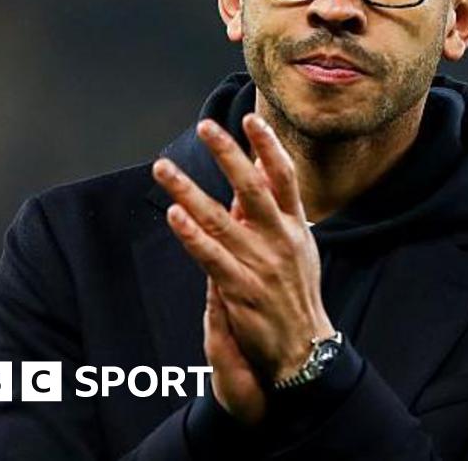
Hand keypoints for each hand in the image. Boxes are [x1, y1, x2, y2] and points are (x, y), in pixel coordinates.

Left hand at [152, 115, 334, 395]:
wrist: (303, 348)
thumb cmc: (296, 293)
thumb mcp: (299, 246)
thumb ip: (279, 209)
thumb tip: (263, 169)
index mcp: (296, 226)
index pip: (284, 177)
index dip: (268, 146)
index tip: (250, 118)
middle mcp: (280, 240)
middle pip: (252, 189)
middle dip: (227, 155)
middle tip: (206, 127)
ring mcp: (260, 265)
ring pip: (220, 220)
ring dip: (189, 191)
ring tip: (163, 168)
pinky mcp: (240, 289)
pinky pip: (210, 256)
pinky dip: (191, 235)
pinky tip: (174, 215)